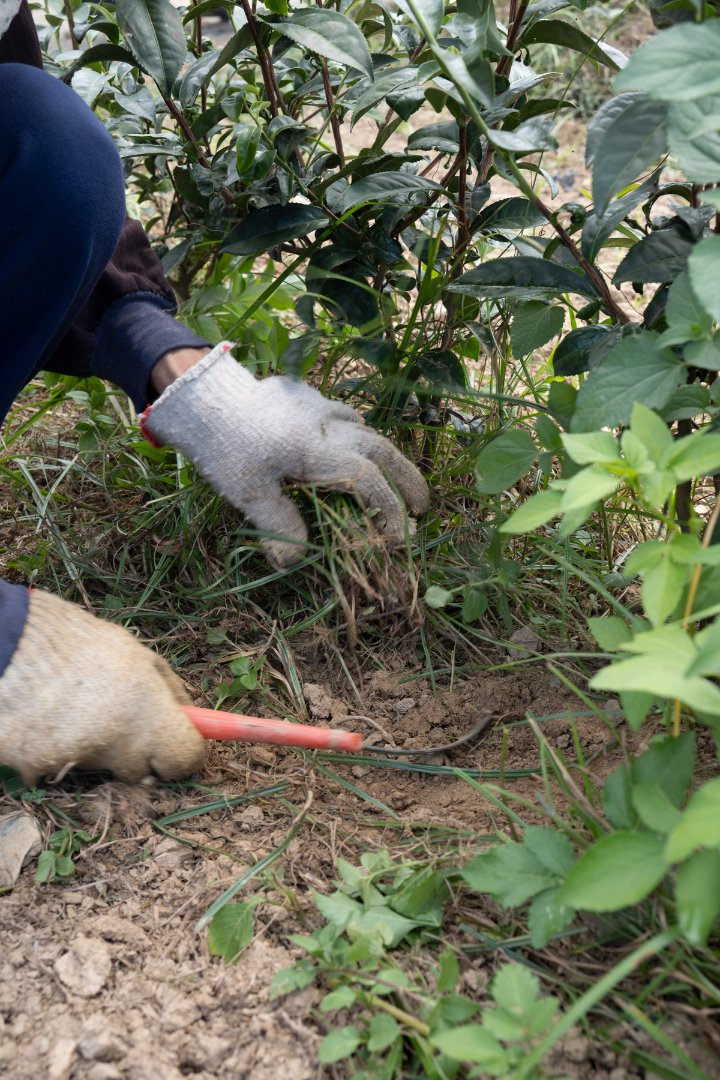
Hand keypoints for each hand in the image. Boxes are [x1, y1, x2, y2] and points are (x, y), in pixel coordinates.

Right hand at [0, 591, 205, 786]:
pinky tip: (48, 719)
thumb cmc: (78, 644)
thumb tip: (192, 718)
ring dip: (96, 749)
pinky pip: (62, 768)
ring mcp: (74, 760)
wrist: (7, 644)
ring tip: (75, 709)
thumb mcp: (136, 654)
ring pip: (101, 768)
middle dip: (138, 754)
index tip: (178, 747)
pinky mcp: (37, 769)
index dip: (184, 755)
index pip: (184, 760)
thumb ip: (169, 690)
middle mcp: (113, 743)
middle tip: (119, 720)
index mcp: (145, 711)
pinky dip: (59, 750)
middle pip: (142, 773)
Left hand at [144, 342, 429, 567]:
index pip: (367, 480)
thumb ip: (277, 526)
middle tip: (422, 507)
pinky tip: (342, 442)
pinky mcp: (299, 393)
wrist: (198, 393)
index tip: (398, 538)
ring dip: (380, 453)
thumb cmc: (223, 445)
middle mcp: (325, 424)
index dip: (389, 510)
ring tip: (387, 477)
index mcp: (316, 450)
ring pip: (361, 426)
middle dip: (407, 478)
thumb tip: (293, 564)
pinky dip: (348, 430)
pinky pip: (336, 412)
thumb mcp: (247, 492)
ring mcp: (314, 404)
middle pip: (381, 448)